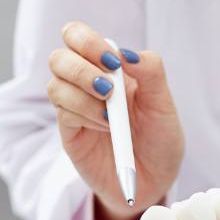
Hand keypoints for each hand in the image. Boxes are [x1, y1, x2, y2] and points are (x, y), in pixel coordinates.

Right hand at [47, 21, 183, 219]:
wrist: (155, 182)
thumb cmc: (160, 142)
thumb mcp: (164, 107)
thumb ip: (151, 74)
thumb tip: (126, 53)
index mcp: (109, 70)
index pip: (78, 37)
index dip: (88, 42)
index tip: (114, 63)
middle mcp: (86, 86)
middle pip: (59, 57)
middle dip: (81, 68)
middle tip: (109, 88)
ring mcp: (76, 109)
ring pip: (56, 86)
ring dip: (84, 96)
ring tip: (112, 116)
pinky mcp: (71, 134)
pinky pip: (63, 114)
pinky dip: (85, 116)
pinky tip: (107, 128)